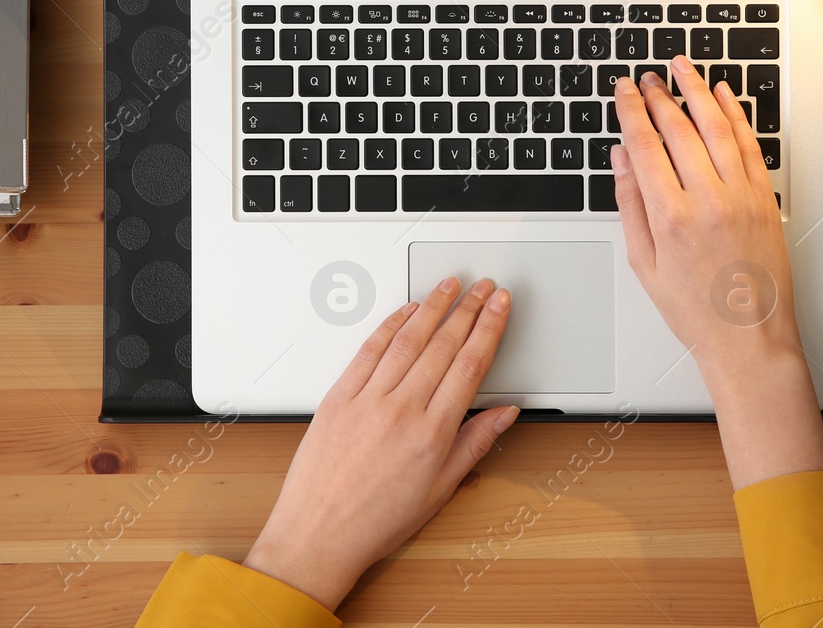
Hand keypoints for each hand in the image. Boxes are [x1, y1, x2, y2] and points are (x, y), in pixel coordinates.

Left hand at [243, 278, 516, 608]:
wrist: (318, 536)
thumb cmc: (375, 521)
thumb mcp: (439, 489)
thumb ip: (475, 444)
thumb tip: (504, 413)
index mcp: (431, 434)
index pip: (470, 365)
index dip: (489, 328)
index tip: (500, 306)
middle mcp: (400, 411)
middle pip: (443, 345)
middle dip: (468, 309)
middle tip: (483, 287)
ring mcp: (367, 400)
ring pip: (407, 340)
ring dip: (433, 307)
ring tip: (449, 285)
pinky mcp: (338, 397)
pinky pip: (368, 351)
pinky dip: (390, 325)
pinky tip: (406, 311)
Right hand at [613, 57, 822, 486]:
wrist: (747, 337)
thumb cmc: (695, 310)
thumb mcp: (644, 261)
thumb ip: (630, 204)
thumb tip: (620, 160)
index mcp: (671, 217)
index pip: (645, 145)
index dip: (631, 111)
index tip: (623, 90)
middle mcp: (708, 200)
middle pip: (679, 129)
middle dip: (659, 96)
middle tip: (648, 78)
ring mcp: (742, 197)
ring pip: (717, 127)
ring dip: (698, 92)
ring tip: (683, 69)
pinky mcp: (766, 199)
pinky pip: (750, 145)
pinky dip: (736, 115)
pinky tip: (724, 96)